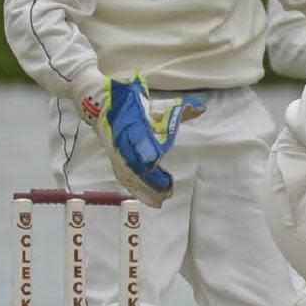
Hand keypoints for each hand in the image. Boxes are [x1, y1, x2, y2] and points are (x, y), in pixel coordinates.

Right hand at [91, 75, 205, 207]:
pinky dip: (136, 189)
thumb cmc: (134, 105)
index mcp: (131, 123)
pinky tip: (148, 199)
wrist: (103, 104)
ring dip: (143, 190)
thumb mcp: (158, 105)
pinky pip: (124, 177)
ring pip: (128, 175)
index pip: (137, 138)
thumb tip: (202, 108)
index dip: (144, 149)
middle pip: (133, 164)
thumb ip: (181, 110)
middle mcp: (120, 140)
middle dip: (149, 180)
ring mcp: (115, 151)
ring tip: (160, 202)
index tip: (155, 160)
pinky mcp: (114, 159)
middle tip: (167, 192)